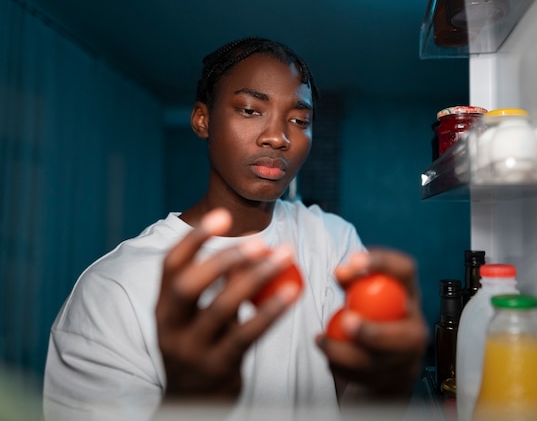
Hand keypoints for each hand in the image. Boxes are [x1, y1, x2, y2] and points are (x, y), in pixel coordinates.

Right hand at [155, 208, 299, 399]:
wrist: (193, 403)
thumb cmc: (204, 345)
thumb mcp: (203, 314)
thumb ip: (222, 284)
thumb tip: (257, 247)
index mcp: (163, 307)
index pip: (170, 265)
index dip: (195, 238)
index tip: (222, 216)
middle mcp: (170, 327)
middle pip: (187, 285)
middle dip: (223, 258)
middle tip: (259, 240)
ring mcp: (191, 350)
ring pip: (221, 307)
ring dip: (256, 277)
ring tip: (284, 256)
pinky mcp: (218, 368)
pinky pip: (246, 335)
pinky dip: (270, 310)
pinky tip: (291, 293)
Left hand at [316, 248, 427, 401]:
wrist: (388, 361)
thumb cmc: (375, 317)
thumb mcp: (365, 295)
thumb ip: (354, 281)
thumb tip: (341, 272)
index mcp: (409, 295)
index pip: (405, 271)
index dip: (381, 263)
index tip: (352, 261)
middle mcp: (415, 326)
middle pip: (403, 335)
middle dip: (372, 331)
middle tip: (345, 321)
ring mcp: (406, 359)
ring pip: (377, 363)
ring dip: (343, 352)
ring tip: (322, 341)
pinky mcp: (392, 381)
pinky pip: (363, 378)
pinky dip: (341, 368)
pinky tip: (331, 359)